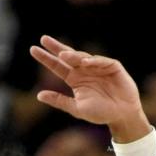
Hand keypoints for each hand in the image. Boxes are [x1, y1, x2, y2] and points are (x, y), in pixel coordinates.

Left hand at [30, 36, 145, 136]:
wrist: (122, 116)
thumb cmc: (101, 113)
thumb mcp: (77, 108)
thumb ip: (60, 101)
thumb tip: (39, 96)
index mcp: (75, 79)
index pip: (58, 66)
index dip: (46, 59)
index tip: (33, 49)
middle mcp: (85, 70)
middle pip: (68, 56)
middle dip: (56, 47)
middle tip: (43, 39)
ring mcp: (98, 67)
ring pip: (83, 57)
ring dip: (73, 55)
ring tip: (63, 55)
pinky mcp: (113, 67)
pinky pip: (102, 62)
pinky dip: (94, 61)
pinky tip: (85, 62)